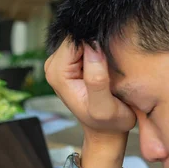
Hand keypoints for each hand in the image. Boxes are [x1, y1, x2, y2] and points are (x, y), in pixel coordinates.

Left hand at [44, 40, 135, 167]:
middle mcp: (54, 65)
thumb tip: (93, 47)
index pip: (75, 39)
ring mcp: (62, 62)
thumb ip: (97, 80)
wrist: (107, 132)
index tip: (110, 54)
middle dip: (97, 40)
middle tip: (114, 59)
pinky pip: (86, 42)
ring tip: (113, 60)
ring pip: (82, 36)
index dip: (95, 40)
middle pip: (77, 34)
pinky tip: (110, 59)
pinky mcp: (73, 61)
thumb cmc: (109, 124)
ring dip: (100, 43)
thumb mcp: (104, 108)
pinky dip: (100, 46)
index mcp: (58, 73)